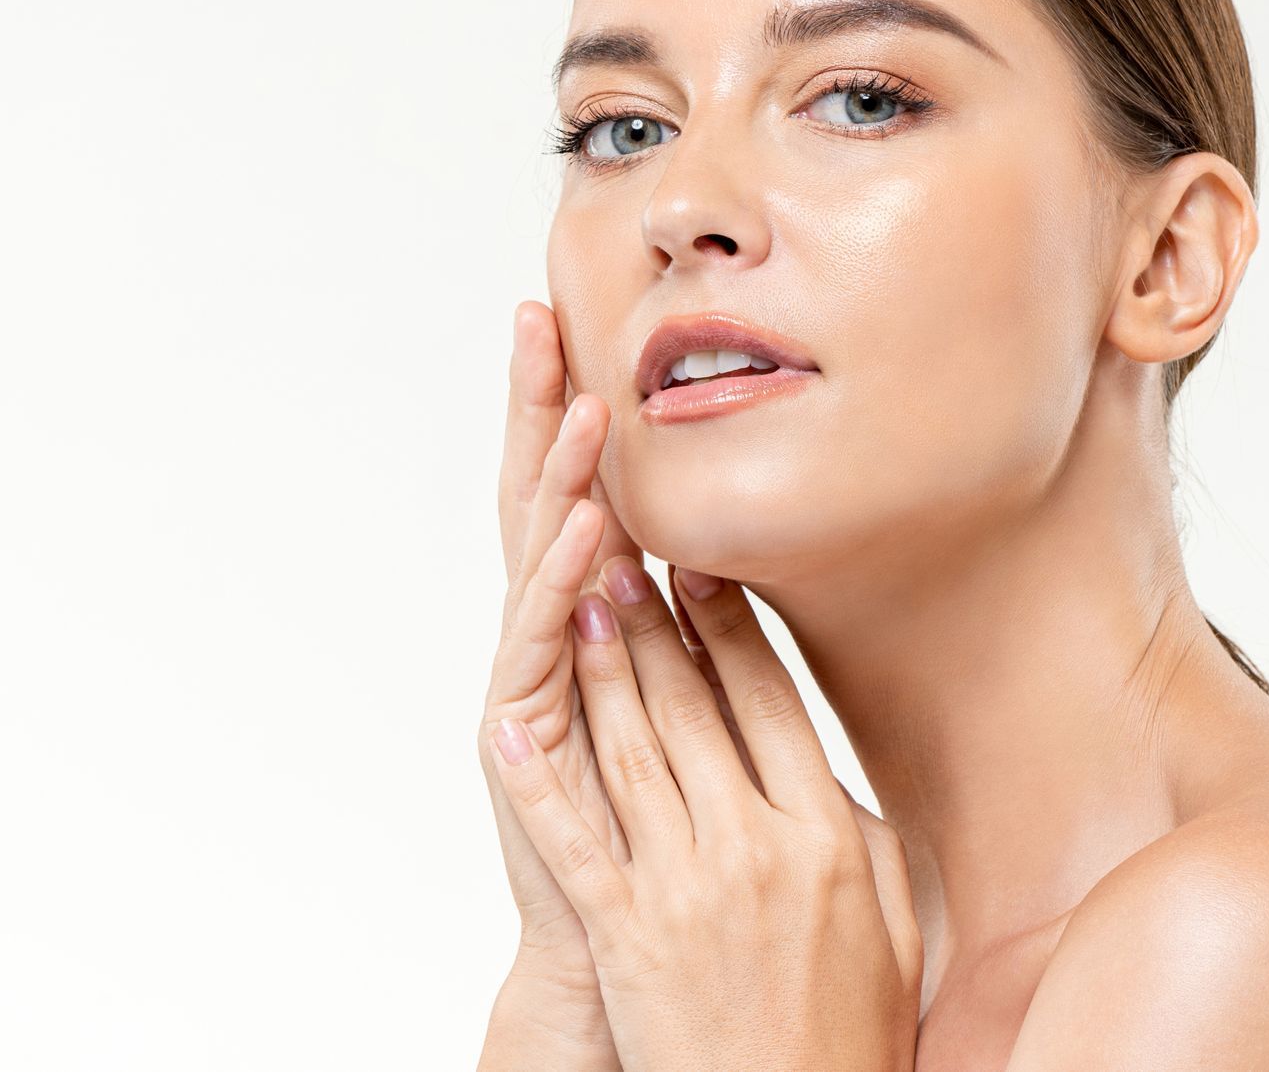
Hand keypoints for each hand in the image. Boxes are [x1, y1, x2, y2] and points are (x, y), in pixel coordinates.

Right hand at [477, 300, 635, 1060]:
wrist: (618, 955)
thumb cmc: (667, 845)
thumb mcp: (702, 724)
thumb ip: (710, 649)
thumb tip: (748, 575)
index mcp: (595, 625)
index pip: (588, 495)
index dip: (583, 416)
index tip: (592, 331)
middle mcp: (551, 639)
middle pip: (540, 500)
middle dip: (538, 407)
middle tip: (539, 314)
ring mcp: (529, 682)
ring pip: (534, 556)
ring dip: (555, 478)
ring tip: (578, 401)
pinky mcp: (520, 736)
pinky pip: (540, 645)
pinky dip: (558, 582)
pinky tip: (584, 528)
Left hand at [484, 562, 924, 1071]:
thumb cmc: (848, 1039)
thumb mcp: (893, 927)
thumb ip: (867, 840)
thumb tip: (835, 778)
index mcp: (827, 836)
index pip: (770, 704)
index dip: (731, 631)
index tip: (704, 570)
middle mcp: (755, 848)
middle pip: (692, 712)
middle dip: (652, 626)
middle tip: (621, 555)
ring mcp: (685, 890)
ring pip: (630, 755)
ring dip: (598, 671)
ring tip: (575, 602)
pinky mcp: (627, 935)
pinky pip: (573, 842)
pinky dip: (537, 782)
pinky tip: (511, 730)